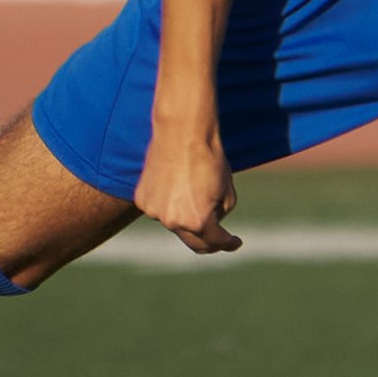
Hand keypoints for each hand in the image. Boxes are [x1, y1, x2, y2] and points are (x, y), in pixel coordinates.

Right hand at [133, 127, 242, 254]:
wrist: (181, 132)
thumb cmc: (209, 159)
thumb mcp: (227, 191)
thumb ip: (220, 213)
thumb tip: (212, 222)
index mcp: (198, 221)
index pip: (216, 241)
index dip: (229, 243)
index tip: (235, 243)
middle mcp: (173, 222)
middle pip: (194, 242)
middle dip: (209, 242)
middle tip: (219, 238)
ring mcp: (154, 212)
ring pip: (175, 224)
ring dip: (187, 218)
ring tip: (195, 192)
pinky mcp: (142, 200)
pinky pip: (159, 209)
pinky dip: (169, 205)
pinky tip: (175, 185)